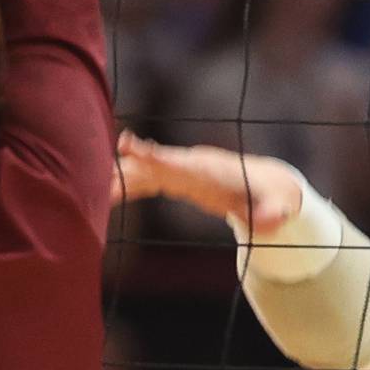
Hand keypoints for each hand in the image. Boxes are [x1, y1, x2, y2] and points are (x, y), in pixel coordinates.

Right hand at [114, 132, 304, 231]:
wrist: (268, 186)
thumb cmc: (273, 197)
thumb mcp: (279, 207)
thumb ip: (273, 214)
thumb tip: (269, 223)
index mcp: (212, 170)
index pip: (179, 162)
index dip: (154, 156)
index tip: (128, 146)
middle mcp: (192, 165)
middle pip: (153, 165)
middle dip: (127, 167)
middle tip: (96, 174)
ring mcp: (182, 171)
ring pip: (144, 172)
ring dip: (119, 180)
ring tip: (91, 193)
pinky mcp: (177, 180)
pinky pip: (146, 183)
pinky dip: (126, 188)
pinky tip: (103, 198)